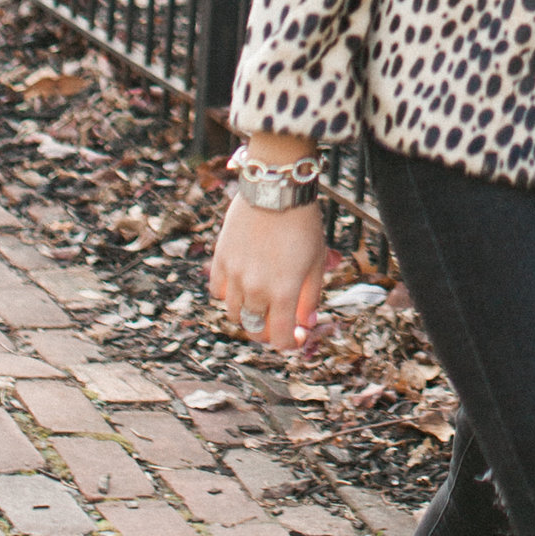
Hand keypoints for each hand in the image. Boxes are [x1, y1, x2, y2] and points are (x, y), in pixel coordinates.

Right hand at [208, 187, 327, 351]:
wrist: (276, 191)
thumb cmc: (302, 225)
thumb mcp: (317, 261)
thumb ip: (310, 297)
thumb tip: (308, 322)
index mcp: (283, 292)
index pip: (280, 338)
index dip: (290, 344)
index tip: (296, 337)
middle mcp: (256, 289)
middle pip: (254, 329)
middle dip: (268, 331)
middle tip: (278, 322)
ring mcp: (235, 275)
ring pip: (234, 313)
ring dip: (248, 313)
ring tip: (261, 301)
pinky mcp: (220, 259)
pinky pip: (217, 291)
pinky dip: (228, 294)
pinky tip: (241, 284)